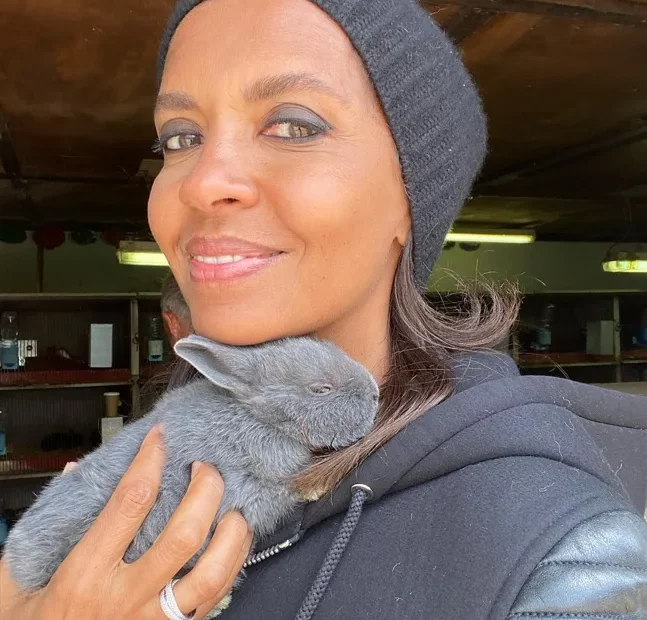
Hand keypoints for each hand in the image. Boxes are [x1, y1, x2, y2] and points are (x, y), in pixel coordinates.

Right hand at [0, 424, 252, 619]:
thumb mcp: (17, 583)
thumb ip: (42, 528)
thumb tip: (75, 471)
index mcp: (84, 575)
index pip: (130, 503)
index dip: (150, 461)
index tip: (160, 437)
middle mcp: (125, 597)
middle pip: (183, 536)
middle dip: (205, 491)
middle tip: (206, 468)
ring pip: (210, 574)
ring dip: (231, 535)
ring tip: (233, 508)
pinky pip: (214, 600)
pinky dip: (232, 565)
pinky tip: (234, 543)